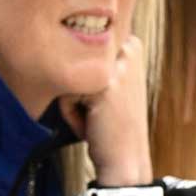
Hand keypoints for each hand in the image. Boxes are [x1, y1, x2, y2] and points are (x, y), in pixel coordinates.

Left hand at [60, 35, 151, 187]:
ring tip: (94, 118)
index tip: (103, 99)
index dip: (83, 78)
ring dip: (73, 101)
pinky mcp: (106, 85)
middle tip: (97, 110)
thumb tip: (64, 35)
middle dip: (77, 87)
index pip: (80, 46)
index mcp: (131, 45)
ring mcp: (119, 66)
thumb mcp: (112, 84)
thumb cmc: (112, 126)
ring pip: (68, 74)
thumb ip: (95, 62)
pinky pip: (66, 93)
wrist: (125, 161)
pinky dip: (70, 114)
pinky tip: (91, 125)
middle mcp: (129, 49)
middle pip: (72, 57)